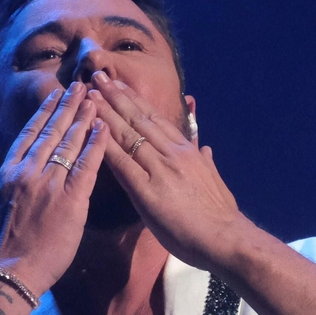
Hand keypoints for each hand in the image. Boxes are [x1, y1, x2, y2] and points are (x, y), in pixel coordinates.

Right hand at [0, 83, 109, 295]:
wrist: (7, 273)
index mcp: (7, 172)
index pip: (29, 134)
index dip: (44, 113)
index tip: (54, 95)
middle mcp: (28, 172)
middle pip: (52, 132)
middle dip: (68, 106)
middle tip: (81, 85)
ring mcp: (50, 184)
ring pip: (70, 144)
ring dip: (84, 119)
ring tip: (96, 100)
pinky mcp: (71, 201)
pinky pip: (87, 167)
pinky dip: (96, 145)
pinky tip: (105, 129)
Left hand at [86, 72, 253, 271]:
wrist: (225, 238)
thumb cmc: (221, 216)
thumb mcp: (215, 180)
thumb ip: (206, 162)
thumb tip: (206, 148)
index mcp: (187, 151)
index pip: (156, 119)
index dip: (135, 100)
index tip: (120, 85)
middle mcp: (172, 153)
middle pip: (139, 119)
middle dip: (116, 96)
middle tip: (98, 76)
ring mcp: (160, 169)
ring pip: (128, 135)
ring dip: (106, 113)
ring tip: (89, 94)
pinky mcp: (147, 191)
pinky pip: (122, 163)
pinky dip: (105, 145)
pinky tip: (91, 132)